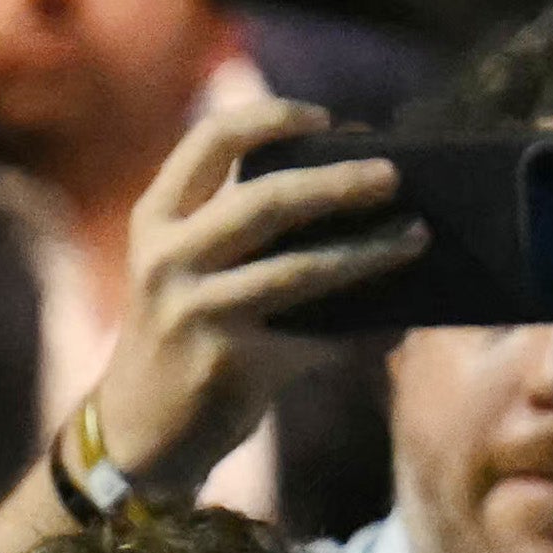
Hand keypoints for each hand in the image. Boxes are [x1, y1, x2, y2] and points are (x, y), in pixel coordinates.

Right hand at [77, 96, 421, 488]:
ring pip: (302, 269)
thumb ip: (227, 230)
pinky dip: (364, 331)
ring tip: (416, 236)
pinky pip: (317, 339)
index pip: (211, 140)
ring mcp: (198, 313)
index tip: (326, 118)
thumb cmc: (177, 337)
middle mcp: (168, 259)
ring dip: (369, 252)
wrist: (137, 434)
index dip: (272, 118)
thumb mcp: (175, 271)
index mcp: (156, 219)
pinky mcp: (231, 365)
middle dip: (339, 183)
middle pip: (267, 200)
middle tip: (393, 175)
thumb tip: (347, 199)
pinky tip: (397, 323)